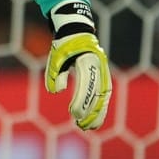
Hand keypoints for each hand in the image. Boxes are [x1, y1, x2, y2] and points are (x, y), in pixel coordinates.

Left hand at [44, 0, 111, 129]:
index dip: (81, 100)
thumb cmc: (64, 44)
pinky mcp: (103, 76)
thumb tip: (56, 91)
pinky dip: (100, 107)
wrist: (77, 31)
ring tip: (89, 127)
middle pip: (97, 93)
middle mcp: (99, 67)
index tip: (73, 114)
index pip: (86, 84)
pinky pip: (104, 95)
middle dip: (90, 110)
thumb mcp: (56, 56)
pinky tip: (95, 120)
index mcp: (87, 60)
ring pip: (103, 96)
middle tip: (81, 125)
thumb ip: (54, 72)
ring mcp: (103, 72)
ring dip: (97, 113)